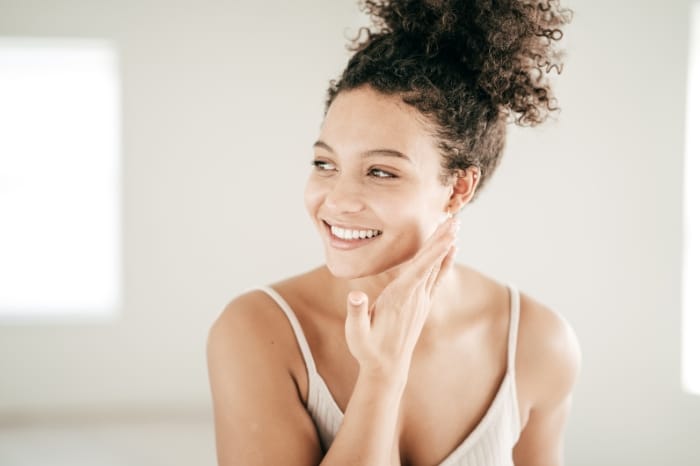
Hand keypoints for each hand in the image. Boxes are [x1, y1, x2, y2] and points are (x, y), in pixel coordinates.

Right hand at [344, 217, 458, 378]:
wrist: (386, 368)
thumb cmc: (367, 348)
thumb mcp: (356, 333)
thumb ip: (356, 313)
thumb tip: (355, 296)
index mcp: (399, 298)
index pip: (420, 268)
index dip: (434, 249)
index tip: (448, 232)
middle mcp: (415, 297)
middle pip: (432, 263)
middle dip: (443, 240)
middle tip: (456, 219)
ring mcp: (421, 301)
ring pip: (436, 268)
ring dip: (445, 246)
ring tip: (455, 227)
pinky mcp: (421, 305)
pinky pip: (436, 278)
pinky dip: (444, 262)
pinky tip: (451, 251)